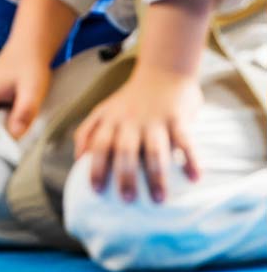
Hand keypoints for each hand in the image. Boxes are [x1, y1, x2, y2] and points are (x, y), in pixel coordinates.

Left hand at [73, 69, 201, 202]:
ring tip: (158, 199)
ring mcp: (155, 120)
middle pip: (125, 150)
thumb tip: (78, 158)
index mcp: (110, 120)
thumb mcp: (102, 110)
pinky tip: (194, 177)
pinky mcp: (178, 118)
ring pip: (154, 150)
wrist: (163, 71)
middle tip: (127, 200)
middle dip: (125, 175)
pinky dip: (190, 158)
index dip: (96, 167)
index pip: (99, 145)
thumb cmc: (130, 99)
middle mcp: (130, 121)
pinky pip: (185, 140)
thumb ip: (88, 131)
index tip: (96, 190)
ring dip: (156, 175)